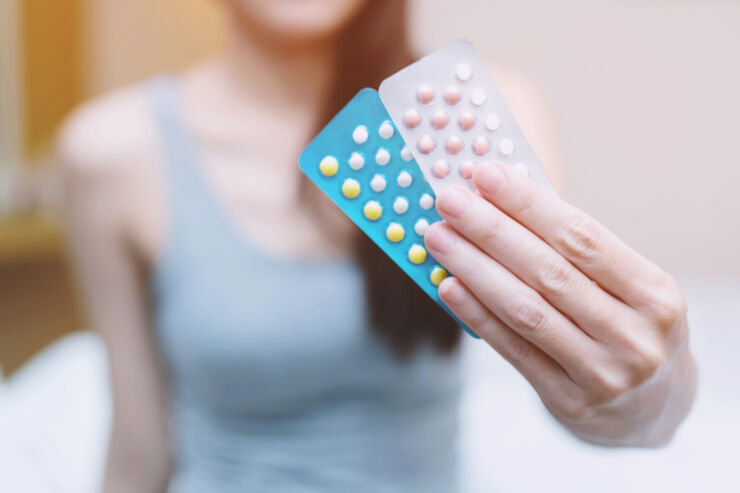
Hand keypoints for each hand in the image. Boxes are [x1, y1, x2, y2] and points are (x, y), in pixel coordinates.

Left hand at [425, 161, 696, 446]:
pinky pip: (514, 350)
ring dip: (474, 268)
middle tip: (449, 200)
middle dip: (491, 230)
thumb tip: (500, 203)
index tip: (485, 175)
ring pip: (526, 310)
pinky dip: (477, 315)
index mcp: (655, 294)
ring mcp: (603, 374)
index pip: (582, 238)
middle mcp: (634, 336)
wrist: (656, 408)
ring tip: (438, 237)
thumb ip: (574, 253)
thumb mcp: (628, 288)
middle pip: (548, 272)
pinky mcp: (570, 402)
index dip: (529, 204)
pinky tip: (449, 286)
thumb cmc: (629, 327)